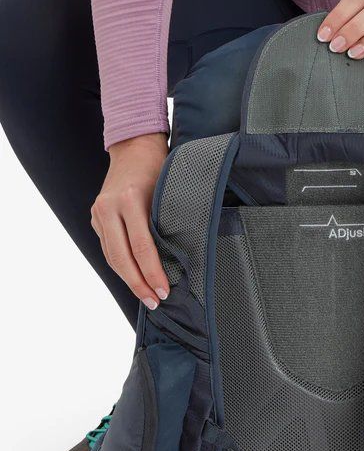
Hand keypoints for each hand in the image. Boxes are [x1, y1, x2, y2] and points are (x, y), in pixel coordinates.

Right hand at [91, 133, 168, 309]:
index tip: (164, 291)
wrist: (133, 148)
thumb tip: (179, 260)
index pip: (142, 247)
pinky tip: (133, 278)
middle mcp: (109, 207)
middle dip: (139, 284)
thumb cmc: (160, 168)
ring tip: (145, 296)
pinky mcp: (96, 217)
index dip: (153, 272)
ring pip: (111, 256)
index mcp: (130, 199)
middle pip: (122, 257)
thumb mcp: (168, 192)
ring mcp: (99, 212)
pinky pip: (108, 247)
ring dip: (128, 279)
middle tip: (154, 302)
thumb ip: (168, 222)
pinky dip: (121, 265)